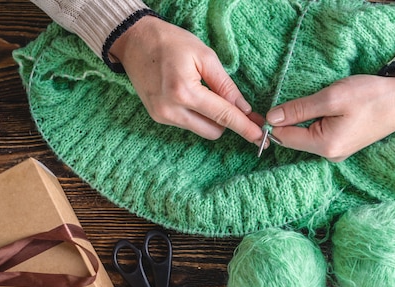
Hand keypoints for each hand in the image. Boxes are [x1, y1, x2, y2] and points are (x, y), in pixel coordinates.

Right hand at [109, 16, 262, 142]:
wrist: (134, 41)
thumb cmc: (170, 42)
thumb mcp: (204, 56)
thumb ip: (226, 85)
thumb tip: (244, 109)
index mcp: (184, 91)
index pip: (222, 115)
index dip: (244, 127)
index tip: (260, 137)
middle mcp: (171, 109)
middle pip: (213, 131)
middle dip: (226, 121)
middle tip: (234, 104)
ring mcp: (162, 116)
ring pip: (201, 130)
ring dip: (211, 118)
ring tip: (206, 93)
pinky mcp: (158, 117)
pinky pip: (187, 124)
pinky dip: (197, 115)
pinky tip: (192, 96)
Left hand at [265, 73, 394, 161]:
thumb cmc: (371, 96)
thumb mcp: (332, 97)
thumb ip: (300, 109)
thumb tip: (272, 118)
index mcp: (325, 146)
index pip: (285, 137)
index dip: (274, 121)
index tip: (272, 105)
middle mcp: (329, 155)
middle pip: (294, 139)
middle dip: (289, 120)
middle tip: (294, 98)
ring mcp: (337, 151)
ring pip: (306, 136)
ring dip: (303, 119)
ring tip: (315, 102)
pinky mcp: (343, 144)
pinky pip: (318, 134)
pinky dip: (315, 121)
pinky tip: (325, 109)